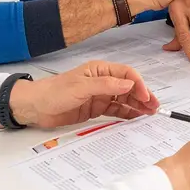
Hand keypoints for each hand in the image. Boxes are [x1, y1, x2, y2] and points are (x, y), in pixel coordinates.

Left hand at [8, 60, 157, 128]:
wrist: (35, 107)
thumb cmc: (54, 92)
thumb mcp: (81, 87)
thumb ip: (106, 86)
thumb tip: (129, 84)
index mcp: (100, 70)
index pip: (126, 75)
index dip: (138, 85)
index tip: (145, 97)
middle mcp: (103, 82)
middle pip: (128, 88)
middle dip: (142, 96)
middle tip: (154, 108)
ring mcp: (100, 96)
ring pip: (124, 100)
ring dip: (137, 106)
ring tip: (149, 115)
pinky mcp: (96, 109)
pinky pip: (115, 111)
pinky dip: (126, 114)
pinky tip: (135, 118)